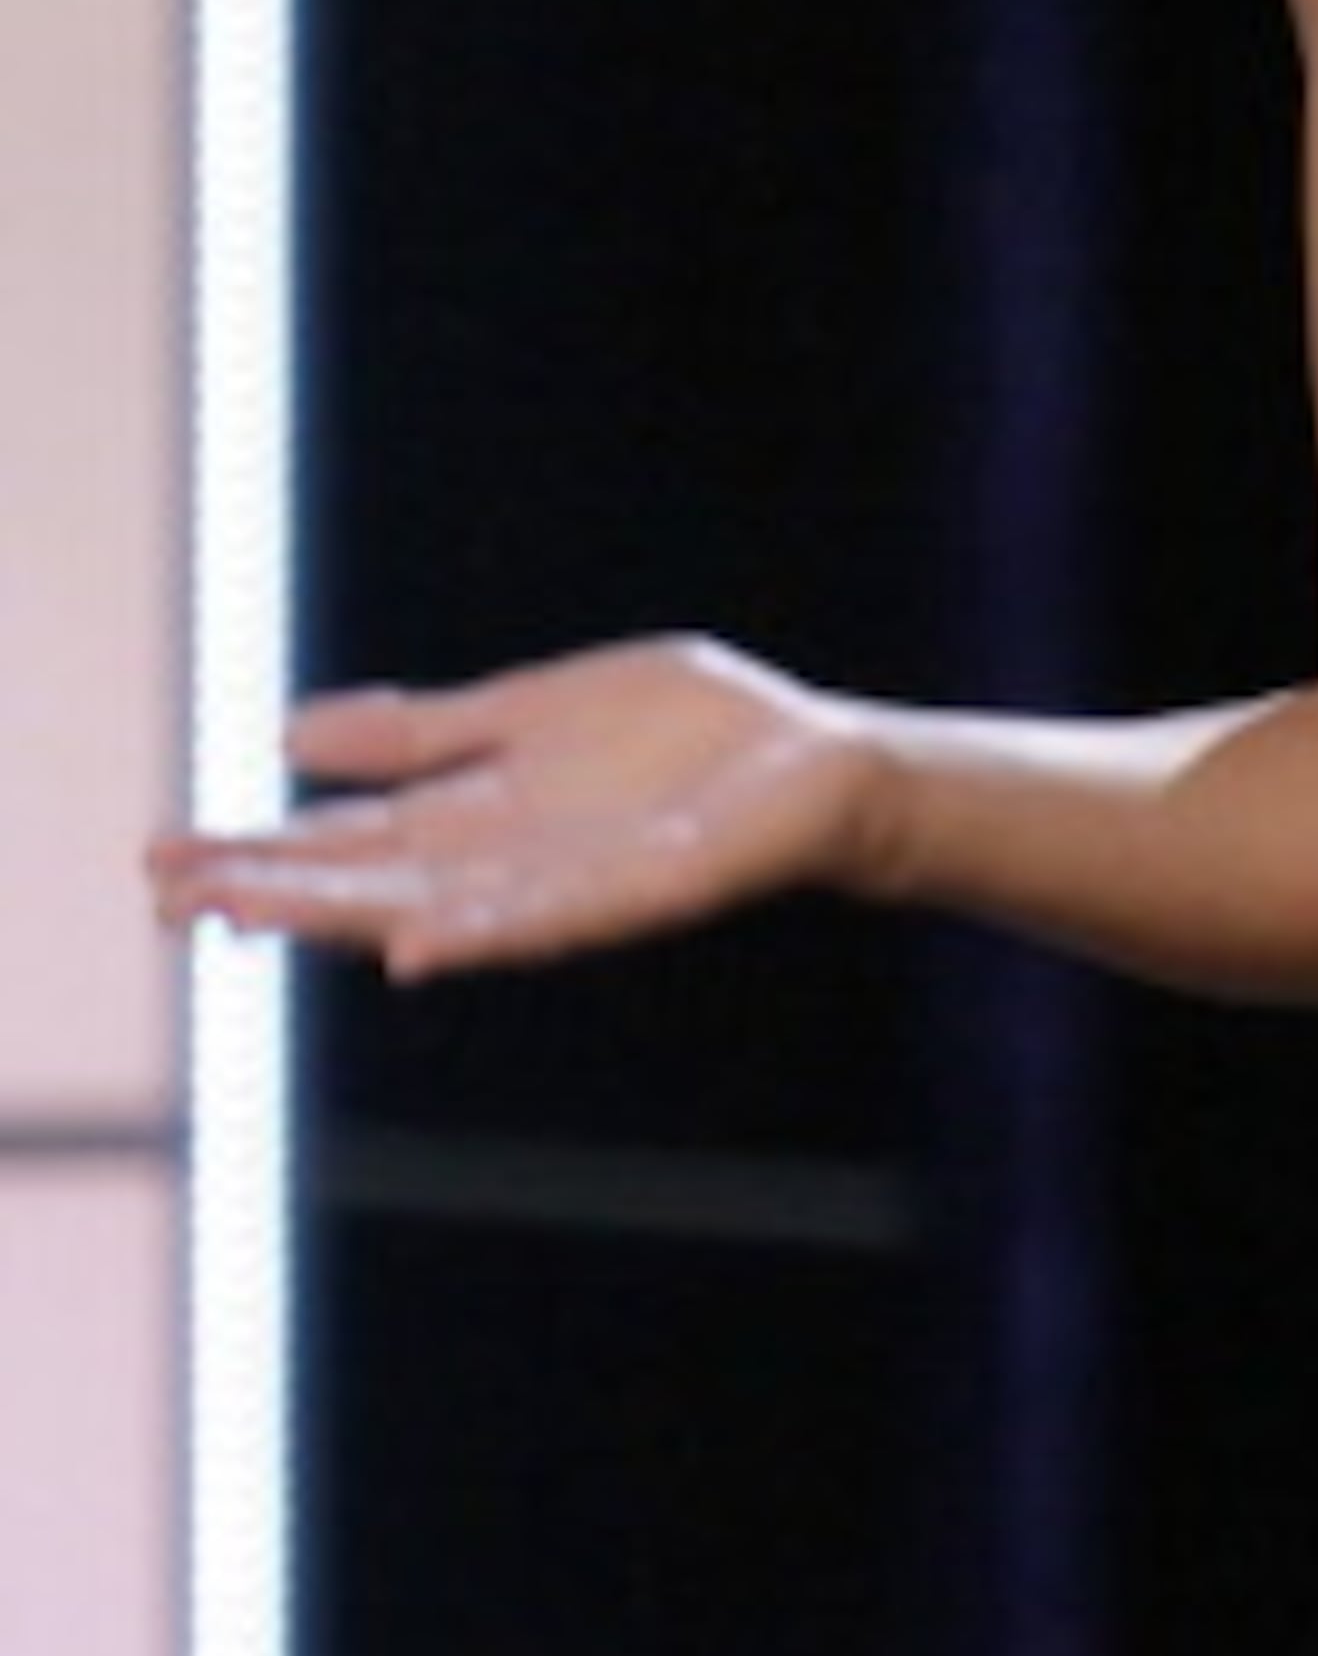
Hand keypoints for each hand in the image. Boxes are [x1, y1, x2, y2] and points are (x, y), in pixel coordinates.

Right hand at [148, 638, 872, 982]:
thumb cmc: (688, 738)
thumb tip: (290, 735)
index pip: (348, 838)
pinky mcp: (642, 891)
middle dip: (272, 889)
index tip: (162, 858)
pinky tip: (413, 944)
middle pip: (369, 881)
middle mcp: (510, 865)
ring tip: (257, 919)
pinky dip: (475, 934)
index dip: (258, 849)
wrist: (817, 766)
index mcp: (481, 815)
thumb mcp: (534, 712)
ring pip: (436, 910)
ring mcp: (570, 884)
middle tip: (168, 895)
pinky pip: (546, 920)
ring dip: (346, 919)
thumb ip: (426, 734)